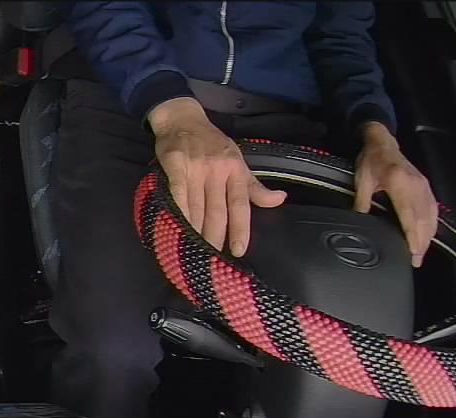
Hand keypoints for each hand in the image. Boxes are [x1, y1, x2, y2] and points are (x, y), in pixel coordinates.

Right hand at [147, 97, 286, 255]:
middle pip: (217, 211)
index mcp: (236, 170)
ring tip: (193, 252)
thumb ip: (254, 186)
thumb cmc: (212, 142)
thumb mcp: (239, 161)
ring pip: (197, 208)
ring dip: (194, 232)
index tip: (238, 251)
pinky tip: (176, 229)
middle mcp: (218, 170)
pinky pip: (178, 196)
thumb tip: (279, 200)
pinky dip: (178, 214)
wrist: (183, 119)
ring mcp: (196, 168)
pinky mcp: (175, 166)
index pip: (241, 205)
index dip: (240, 230)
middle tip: (211, 260)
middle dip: (214, 237)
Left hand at [353, 122, 437, 267]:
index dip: (412, 235)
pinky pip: (433, 209)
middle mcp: (416, 185)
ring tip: (421, 254)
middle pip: (423, 219)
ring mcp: (423, 186)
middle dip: (421, 242)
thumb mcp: (362, 182)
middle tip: (416, 261)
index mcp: (399, 183)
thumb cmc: (371, 160)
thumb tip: (359, 222)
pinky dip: (431, 225)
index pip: (409, 214)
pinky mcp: (426, 186)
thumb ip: (362, 204)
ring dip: (428, 236)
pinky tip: (428, 236)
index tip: (413, 250)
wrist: (383, 142)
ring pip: (430, 216)